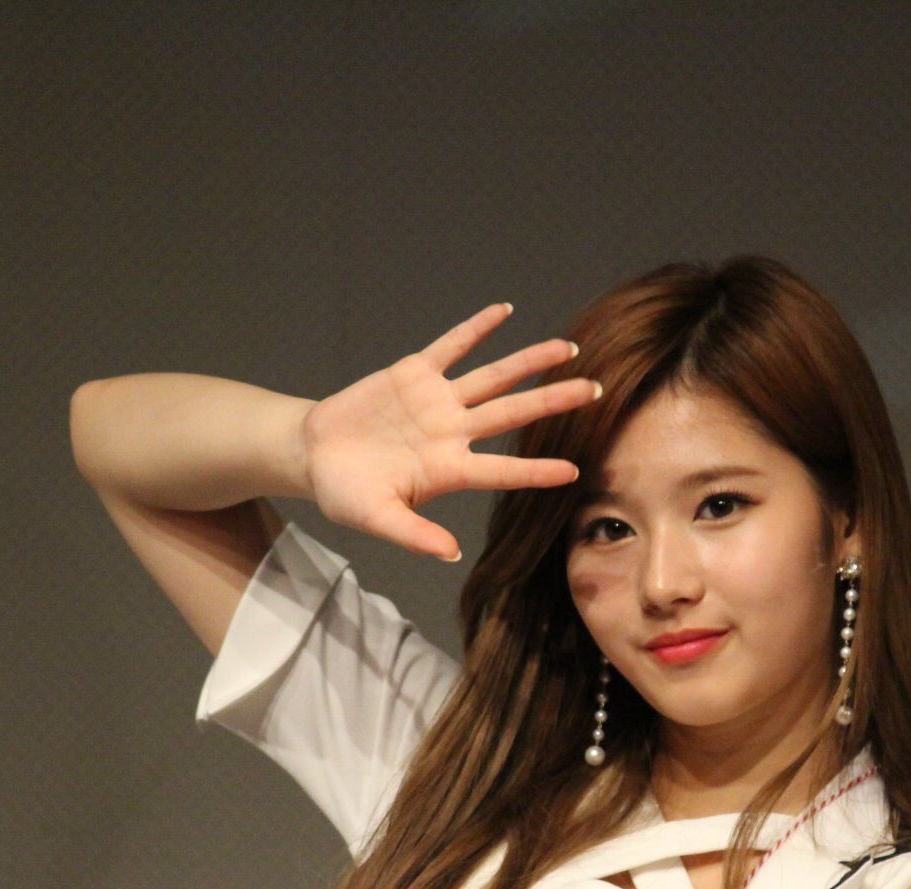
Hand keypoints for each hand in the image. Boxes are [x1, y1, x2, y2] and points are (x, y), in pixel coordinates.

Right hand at [299, 303, 597, 560]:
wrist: (314, 455)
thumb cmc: (346, 493)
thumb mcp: (376, 518)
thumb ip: (413, 535)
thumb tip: (451, 554)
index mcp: (448, 470)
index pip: (502, 472)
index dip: (536, 471)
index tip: (573, 471)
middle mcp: (453, 432)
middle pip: (513, 413)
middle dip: (553, 402)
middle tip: (596, 391)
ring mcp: (437, 401)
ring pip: (493, 377)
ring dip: (529, 361)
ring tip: (567, 347)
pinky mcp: (414, 374)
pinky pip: (451, 346)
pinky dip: (476, 329)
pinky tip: (505, 311)